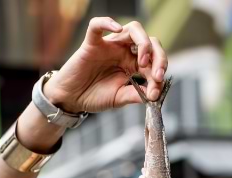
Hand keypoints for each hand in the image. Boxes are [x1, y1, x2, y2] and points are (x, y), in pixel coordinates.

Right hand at [44, 18, 167, 113]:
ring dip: (144, 43)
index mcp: (133, 64)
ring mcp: (110, 45)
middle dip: (158, 57)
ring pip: (133, 29)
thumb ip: (136, 95)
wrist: (72, 99)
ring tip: (143, 62)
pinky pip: (97, 26)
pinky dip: (107, 23)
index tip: (155, 93)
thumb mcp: (120, 98)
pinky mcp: (92, 44)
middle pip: (150, 42)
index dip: (159, 76)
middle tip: (156, 76)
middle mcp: (125, 51)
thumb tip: (156, 94)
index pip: (154, 62)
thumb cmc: (94, 96)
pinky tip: (117, 29)